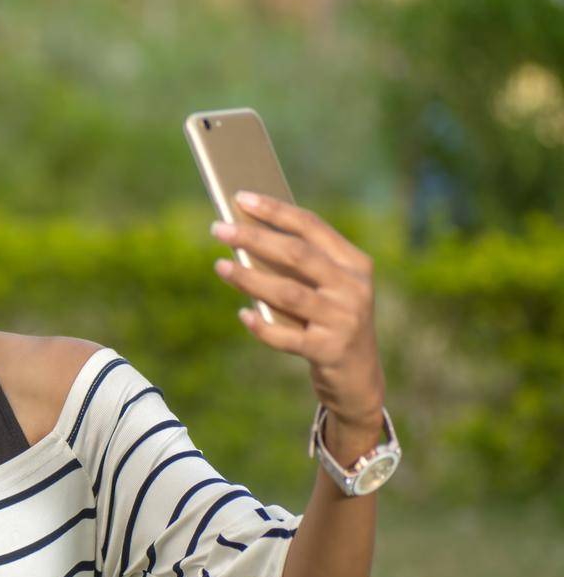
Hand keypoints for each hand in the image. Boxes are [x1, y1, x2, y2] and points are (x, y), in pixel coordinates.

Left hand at [210, 191, 384, 441]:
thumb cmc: (331, 322)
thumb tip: (246, 238)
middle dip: (254, 238)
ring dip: (248, 278)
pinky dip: (260, 326)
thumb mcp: (327, 290)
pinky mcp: (329, 350)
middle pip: (297, 254)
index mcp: (355, 264)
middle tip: (218, 229)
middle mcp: (353, 288)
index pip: (312, 226)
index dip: (275, 210)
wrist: (358, 378)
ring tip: (220, 266)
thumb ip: (300, 267)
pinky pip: (285, 337)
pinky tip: (242, 315)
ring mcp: (344, 320)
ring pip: (287, 293)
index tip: (241, 198)